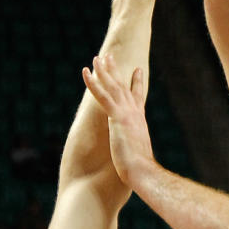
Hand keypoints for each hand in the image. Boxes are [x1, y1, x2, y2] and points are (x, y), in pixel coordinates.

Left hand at [82, 53, 152, 187]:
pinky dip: (93, 82)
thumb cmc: (141, 169)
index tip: (138, 70)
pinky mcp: (117, 117)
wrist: (143, 171)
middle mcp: (135, 113)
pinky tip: (86, 72)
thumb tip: (138, 153)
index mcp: (140, 121)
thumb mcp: (139, 153)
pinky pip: (102, 95)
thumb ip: (137, 148)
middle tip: (109, 56)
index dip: (137, 83)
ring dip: (104, 70)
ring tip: (97, 57)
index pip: (138, 97)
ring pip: (113, 86)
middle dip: (116, 70)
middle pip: (123, 86)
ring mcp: (126, 113)